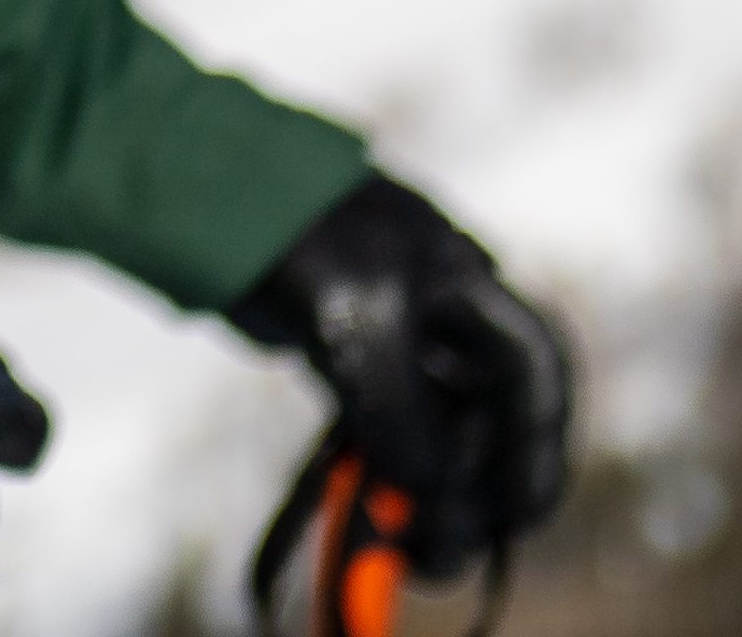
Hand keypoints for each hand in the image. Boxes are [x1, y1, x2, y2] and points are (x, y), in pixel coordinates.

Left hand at [223, 175, 575, 579]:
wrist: (202, 188)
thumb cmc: (296, 229)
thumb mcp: (356, 312)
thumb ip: (397, 400)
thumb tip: (427, 488)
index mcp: (469, 283)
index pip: (535, 370)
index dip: (539, 445)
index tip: (520, 515)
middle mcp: (446, 315)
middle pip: (493, 415)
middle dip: (481, 490)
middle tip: (443, 552)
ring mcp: (399, 338)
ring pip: (441, 431)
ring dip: (432, 496)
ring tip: (409, 554)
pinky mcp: (349, 358)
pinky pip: (384, 432)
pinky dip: (383, 477)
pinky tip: (371, 519)